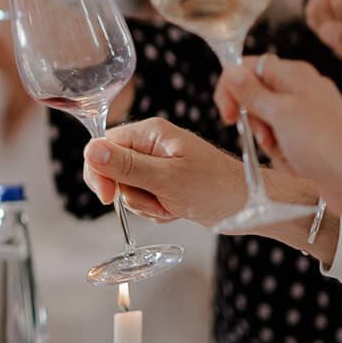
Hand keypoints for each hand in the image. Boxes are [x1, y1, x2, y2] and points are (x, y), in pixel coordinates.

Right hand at [82, 117, 245, 224]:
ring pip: (127, 189)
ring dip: (146, 204)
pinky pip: (143, 199)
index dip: (100, 173)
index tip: (108, 197)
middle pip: (112, 170)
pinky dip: (156, 209)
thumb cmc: (216, 187)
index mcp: (149, 133)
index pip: (103, 147)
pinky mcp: (164, 182)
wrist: (250, 207)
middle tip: (153, 200)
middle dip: (129, 193)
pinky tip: (176, 209)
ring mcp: (158, 164)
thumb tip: (91, 150)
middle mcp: (150, 145)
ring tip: (172, 204)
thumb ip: (126, 165)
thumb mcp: (166, 178)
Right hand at [216, 55, 341, 198]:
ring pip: (265, 125)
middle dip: (255, 123)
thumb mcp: (280, 113)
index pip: (247, 68)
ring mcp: (305, 116)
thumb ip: (251, 92)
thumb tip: (231, 70)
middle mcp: (300, 90)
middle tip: (269, 136)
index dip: (231, 89)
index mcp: (294, 74)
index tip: (228, 114)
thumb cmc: (326, 144)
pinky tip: (300, 164)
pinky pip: (280, 144)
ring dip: (271, 144)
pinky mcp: (308, 139)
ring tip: (291, 153)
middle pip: (253, 99)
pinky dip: (284, 156)